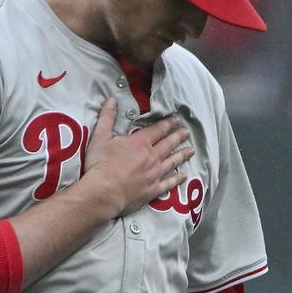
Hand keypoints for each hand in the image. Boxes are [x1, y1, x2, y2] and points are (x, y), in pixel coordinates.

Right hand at [83, 97, 194, 216]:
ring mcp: (154, 174)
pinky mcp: (153, 190)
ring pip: (172, 162)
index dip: (167, 123)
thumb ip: (107, 117)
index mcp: (140, 143)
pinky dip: (177, 179)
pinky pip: (169, 183)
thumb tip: (112, 100)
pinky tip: (184, 176)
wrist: (103, 192)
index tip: (176, 120)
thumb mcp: (100, 137)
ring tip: (191, 150)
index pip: (158, 130)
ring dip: (182, 155)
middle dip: (178, 136)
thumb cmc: (100, 164)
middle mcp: (151, 157)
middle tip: (187, 132)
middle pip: (168, 144)